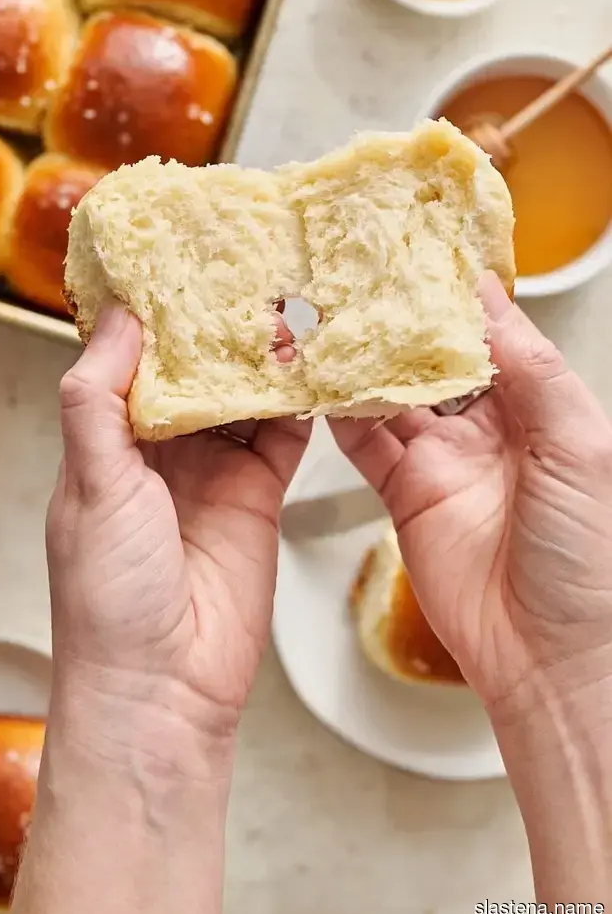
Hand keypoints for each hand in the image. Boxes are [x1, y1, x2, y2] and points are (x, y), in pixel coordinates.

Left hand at [46, 300, 309, 754]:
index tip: (178, 264)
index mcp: (109, 442)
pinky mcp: (260, 493)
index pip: (132, 360)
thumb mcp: (91, 486)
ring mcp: (214, 470)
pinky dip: (299, 402)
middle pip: (195, 370)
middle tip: (249, 275)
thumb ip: (97, 401)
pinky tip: (314, 367)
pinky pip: (284, 434)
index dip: (154, 315)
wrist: (165, 685)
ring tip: (288, 308)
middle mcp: (162, 451)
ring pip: (243, 395)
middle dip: (218, 328)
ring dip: (262, 358)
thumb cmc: (110, 597)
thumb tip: (118, 321)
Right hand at [332, 272, 611, 714]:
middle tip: (366, 282)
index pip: (491, 335)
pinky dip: (344, 413)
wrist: (551, 655)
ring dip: (366, 362)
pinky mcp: (405, 494)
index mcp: (539, 409)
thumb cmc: (590, 559)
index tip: (424, 257)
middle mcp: (488, 429)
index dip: (460, 298)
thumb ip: (533, 370)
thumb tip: (491, 300)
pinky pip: (366, 443)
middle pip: (434, 360)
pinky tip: (327, 384)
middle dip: (403, 323)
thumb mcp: (580, 445)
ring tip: (336, 322)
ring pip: (393, 395)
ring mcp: (443, 461)